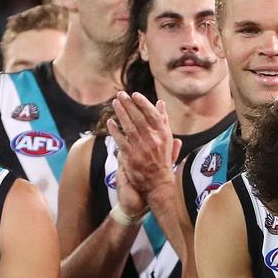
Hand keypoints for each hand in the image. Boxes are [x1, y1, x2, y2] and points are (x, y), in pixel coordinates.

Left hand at [109, 92, 180, 212]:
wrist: (158, 183)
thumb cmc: (163, 159)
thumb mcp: (167, 139)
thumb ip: (164, 121)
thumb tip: (160, 103)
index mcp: (163, 134)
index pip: (152, 114)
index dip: (143, 103)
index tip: (135, 95)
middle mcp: (153, 140)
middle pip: (139, 118)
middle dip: (128, 105)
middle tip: (120, 95)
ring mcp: (141, 148)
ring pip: (129, 127)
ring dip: (121, 113)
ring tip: (115, 103)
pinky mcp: (130, 156)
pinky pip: (120, 140)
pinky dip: (114, 130)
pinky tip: (110, 122)